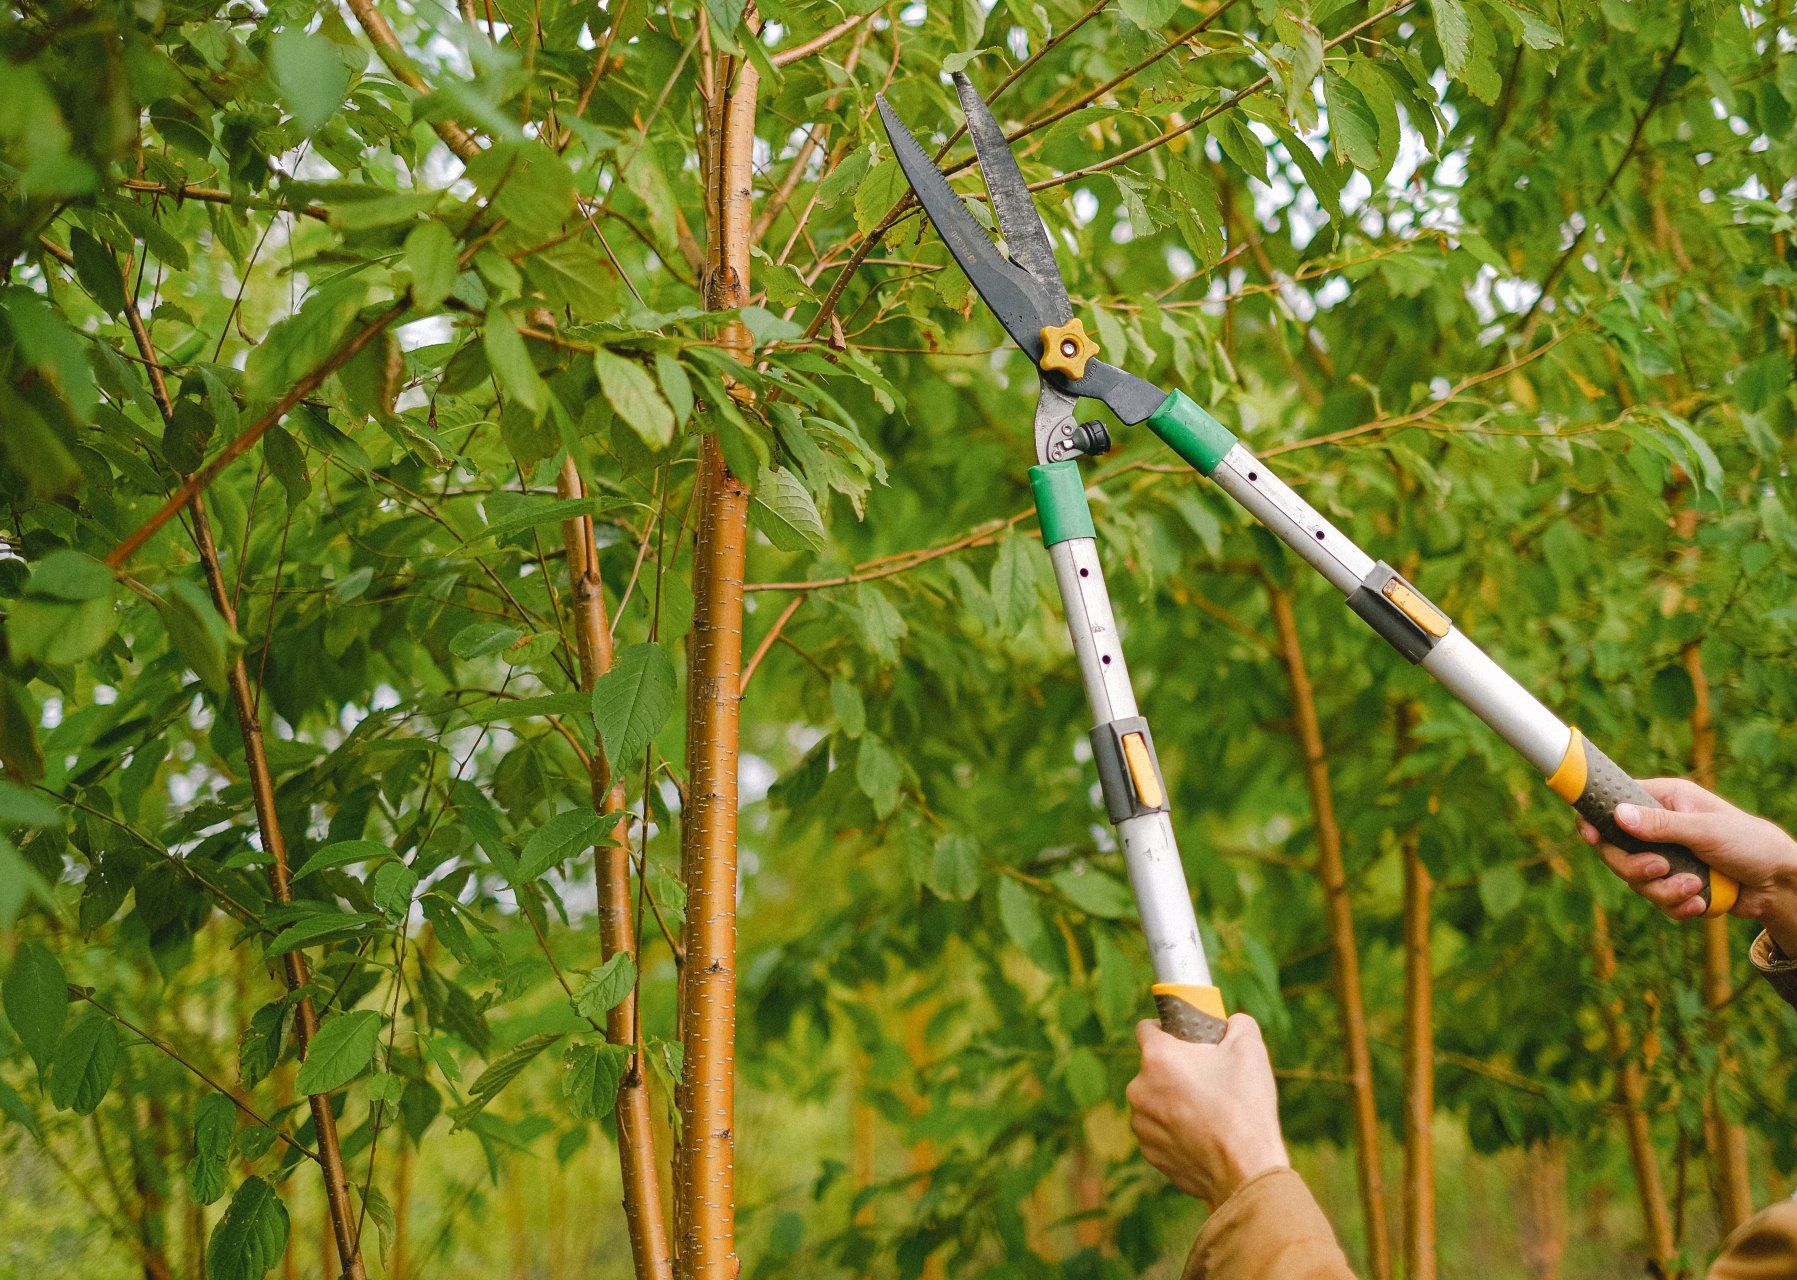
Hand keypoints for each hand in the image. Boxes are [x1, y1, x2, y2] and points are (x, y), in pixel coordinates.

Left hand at [1126, 1013, 1289, 1205]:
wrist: (1247, 1171)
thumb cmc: (1245, 1107)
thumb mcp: (1250, 1048)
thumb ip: (1236, 1023)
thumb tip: (1229, 1024)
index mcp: (1157, 1058)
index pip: (1146, 1028)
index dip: (1168, 1029)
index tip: (1187, 1039)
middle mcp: (1139, 1089)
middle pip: (1154, 1067)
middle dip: (1176, 1069)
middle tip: (1209, 1079)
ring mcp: (1141, 1124)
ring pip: (1156, 1100)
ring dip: (1174, 1101)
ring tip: (1209, 1112)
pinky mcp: (1149, 1152)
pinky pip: (1160, 1130)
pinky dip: (1176, 1130)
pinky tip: (1204, 1136)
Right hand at [1579, 778, 1796, 951]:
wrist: (1779, 884)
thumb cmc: (1750, 843)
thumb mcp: (1706, 830)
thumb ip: (1661, 826)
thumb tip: (1617, 815)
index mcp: (1664, 801)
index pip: (1614, 803)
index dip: (1596, 820)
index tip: (1590, 837)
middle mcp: (1659, 828)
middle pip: (1616, 850)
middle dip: (1636, 867)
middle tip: (1661, 869)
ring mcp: (1665, 857)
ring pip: (1636, 881)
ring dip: (1665, 891)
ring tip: (1696, 888)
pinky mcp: (1674, 885)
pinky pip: (1657, 901)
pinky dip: (1677, 906)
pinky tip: (1701, 902)